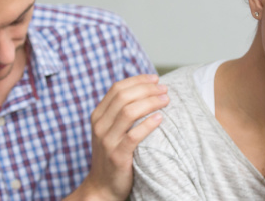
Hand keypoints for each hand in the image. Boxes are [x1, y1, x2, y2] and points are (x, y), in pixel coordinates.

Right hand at [68, 74, 168, 200]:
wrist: (103, 187)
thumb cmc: (113, 155)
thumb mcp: (110, 130)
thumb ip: (121, 112)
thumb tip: (145, 89)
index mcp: (98, 116)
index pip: (117, 88)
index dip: (138, 80)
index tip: (155, 78)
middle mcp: (100, 126)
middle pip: (124, 97)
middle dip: (147, 89)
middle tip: (164, 89)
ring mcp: (107, 141)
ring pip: (128, 112)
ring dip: (150, 102)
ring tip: (166, 100)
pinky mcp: (117, 156)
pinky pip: (133, 136)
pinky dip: (148, 124)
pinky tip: (160, 118)